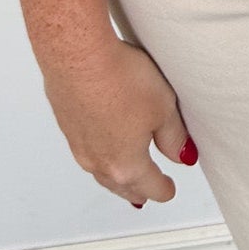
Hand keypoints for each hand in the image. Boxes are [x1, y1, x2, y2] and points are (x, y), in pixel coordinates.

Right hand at [42, 36, 197, 208]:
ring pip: (99, 172)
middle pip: (122, 186)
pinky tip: (99, 141)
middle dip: (136, 191)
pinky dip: (96, 152)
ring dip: (113, 177)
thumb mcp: (163, 107)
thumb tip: (182, 155)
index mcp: (127, 164)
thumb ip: (174, 136)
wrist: (77, 55)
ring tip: (120, 176)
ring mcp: (79, 143)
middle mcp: (99, 161)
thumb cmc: (119, 79)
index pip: (151, 186)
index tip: (169, 190)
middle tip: (145, 194)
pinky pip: (84, 149)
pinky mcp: (66, 122)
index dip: (164, 190)